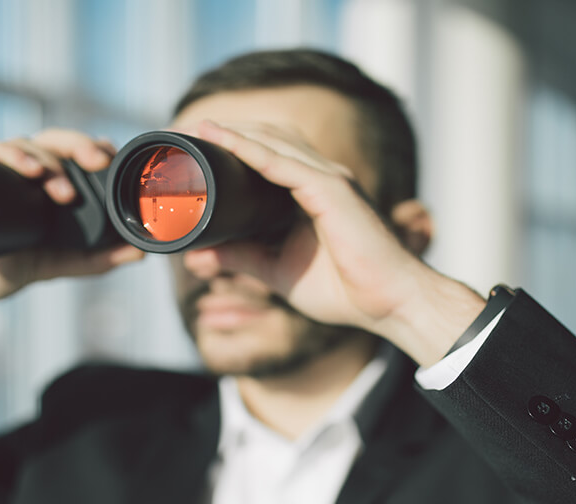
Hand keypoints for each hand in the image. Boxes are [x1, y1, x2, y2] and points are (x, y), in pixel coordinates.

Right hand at [0, 129, 144, 324]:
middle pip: (53, 142)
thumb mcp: (51, 265)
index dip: (94, 149)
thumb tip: (140, 254)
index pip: (72, 153)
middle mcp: (18, 170)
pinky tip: (28, 170)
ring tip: (64, 189)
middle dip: (79, 146)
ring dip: (47, 160)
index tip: (115, 161)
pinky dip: (10, 156)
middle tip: (100, 161)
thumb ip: (93, 260)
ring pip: (23, 144)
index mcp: (41, 184)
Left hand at [192, 121, 484, 365]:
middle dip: (227, 131)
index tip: (194, 146)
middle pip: (267, 139)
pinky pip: (284, 164)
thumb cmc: (345, 291)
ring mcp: (330, 180)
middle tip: (185, 131)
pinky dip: (252, 151)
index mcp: (312, 192)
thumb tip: (197, 257)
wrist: (389, 305)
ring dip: (234, 133)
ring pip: (273, 143)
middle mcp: (322, 177)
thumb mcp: (276, 271)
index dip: (233, 145)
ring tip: (199, 127)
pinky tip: (226, 142)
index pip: (267, 154)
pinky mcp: (332, 191)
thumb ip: (240, 258)